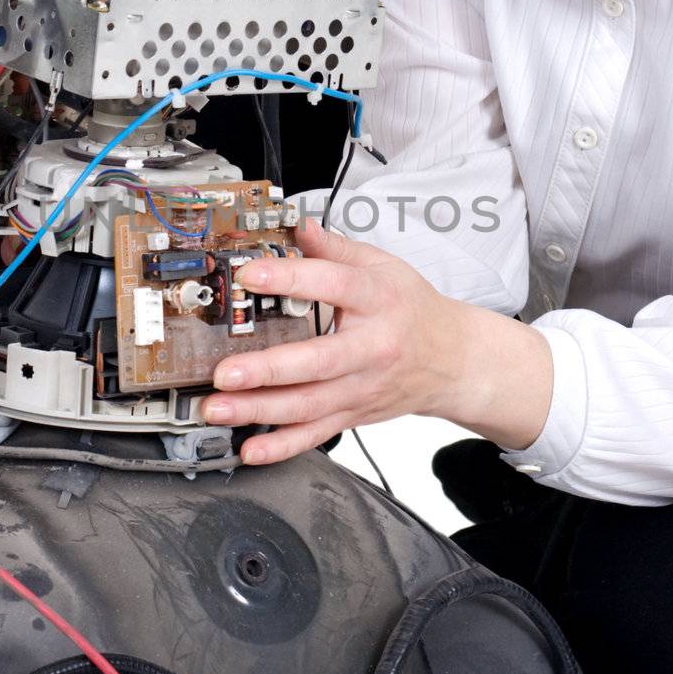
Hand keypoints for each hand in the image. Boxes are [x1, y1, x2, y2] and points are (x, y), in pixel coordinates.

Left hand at [199, 217, 555, 463]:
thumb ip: (335, 247)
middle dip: (267, 370)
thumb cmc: (413, 310)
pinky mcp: (354, 414)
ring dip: (259, 409)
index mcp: (377, 300)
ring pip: (309, 404)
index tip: (249, 275)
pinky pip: (316, 434)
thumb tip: (296, 225)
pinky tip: (252, 448)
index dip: (289, 278)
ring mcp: (361, 387)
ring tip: (218, 407)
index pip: (332, 284)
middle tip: (225, 371)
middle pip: (318, 361)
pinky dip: (282, 446)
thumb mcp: (383, 266)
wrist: (453, 360)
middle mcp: (371, 348)